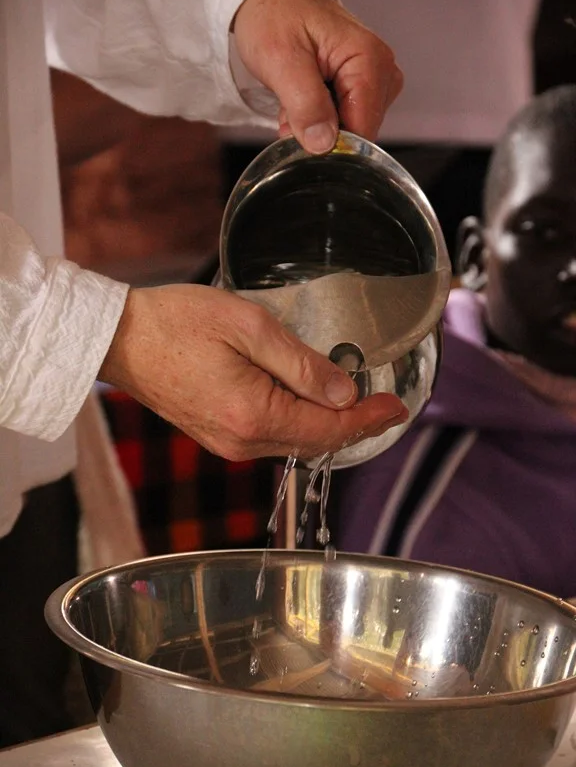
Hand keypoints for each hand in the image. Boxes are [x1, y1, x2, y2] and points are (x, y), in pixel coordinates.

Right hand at [99, 285, 407, 460]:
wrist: (122, 339)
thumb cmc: (178, 322)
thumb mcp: (250, 327)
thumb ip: (302, 364)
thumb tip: (343, 394)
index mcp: (255, 415)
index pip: (330, 428)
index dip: (369, 419)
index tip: (398, 406)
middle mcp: (243, 442)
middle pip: (317, 443)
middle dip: (356, 426)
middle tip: (386, 406)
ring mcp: (229, 444)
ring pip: (297, 444)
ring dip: (330, 428)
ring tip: (359, 405)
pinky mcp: (219, 437)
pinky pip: (274, 440)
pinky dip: (302, 427)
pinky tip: (313, 407)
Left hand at [233, 0, 402, 153]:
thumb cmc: (276, 16)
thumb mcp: (281, 59)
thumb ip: (305, 104)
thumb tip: (324, 143)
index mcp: (370, 61)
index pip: (363, 130)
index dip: (330, 143)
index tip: (299, 131)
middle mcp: (381, 72)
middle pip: (357, 133)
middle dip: (319, 132)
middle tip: (290, 107)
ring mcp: (374, 81)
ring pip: (347, 130)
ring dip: (314, 125)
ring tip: (293, 98)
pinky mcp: (361, 88)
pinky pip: (342, 121)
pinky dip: (316, 118)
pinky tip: (302, 99)